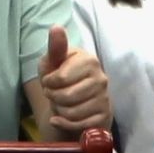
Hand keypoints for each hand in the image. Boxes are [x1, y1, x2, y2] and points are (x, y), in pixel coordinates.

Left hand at [30, 25, 110, 139]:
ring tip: (59, 103)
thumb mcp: (54, 61)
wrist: (75, 100)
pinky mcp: (104, 116)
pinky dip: (64, 124)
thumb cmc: (61, 76)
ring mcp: (105, 98)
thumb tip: (56, 27)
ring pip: (72, 112)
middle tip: (52, 94)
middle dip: (53, 97)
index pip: (60, 78)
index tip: (49, 81)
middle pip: (66, 96)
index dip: (48, 83)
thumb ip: (55, 46)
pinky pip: (79, 125)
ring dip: (58, 110)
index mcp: (89, 60)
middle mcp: (101, 78)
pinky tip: (59, 119)